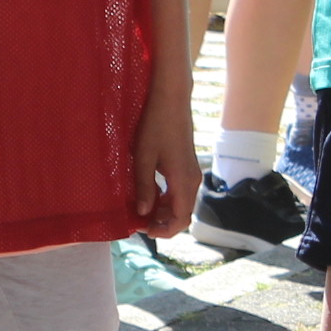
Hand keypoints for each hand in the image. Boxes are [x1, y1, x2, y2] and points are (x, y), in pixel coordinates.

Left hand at [132, 86, 196, 239]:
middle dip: (161, 223)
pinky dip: (165, 199)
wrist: (171, 99)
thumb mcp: (143, 158)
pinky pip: (178, 191)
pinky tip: (148, 194)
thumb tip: (143, 213)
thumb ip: (145, 187)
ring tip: (139, 209)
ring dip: (162, 211)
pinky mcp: (186, 166)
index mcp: (183, 181)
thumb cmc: (156, 125)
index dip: (164, 231)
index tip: (144, 230)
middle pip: (182, 214)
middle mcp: (192, 180)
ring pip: (180, 203)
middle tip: (138, 221)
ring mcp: (191, 173)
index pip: (181, 219)